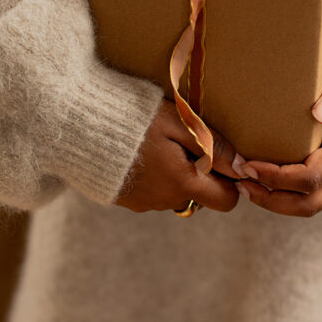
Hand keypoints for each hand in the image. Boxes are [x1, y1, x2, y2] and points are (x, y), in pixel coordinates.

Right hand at [115, 99, 244, 212]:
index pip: (226, 200)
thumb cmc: (134, 118)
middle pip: (199, 195)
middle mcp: (165, 200)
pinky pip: (153, 192)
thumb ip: (214, 146)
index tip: (221, 158)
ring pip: (175, 193)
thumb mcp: (179, 123)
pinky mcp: (126, 200)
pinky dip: (154, 176)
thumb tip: (243, 167)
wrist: (78, 126)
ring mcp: (143, 203)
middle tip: (184, 141)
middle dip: (200, 173)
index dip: (230, 181)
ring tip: (158, 143)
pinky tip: (140, 153)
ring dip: (176, 173)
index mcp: (182, 183)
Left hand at [235, 57, 321, 216]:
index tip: (247, 164)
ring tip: (244, 186)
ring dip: (276, 201)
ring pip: (311, 205)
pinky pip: (313, 193)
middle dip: (271, 199)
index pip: (312, 177)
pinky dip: (286, 192)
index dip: (277, 177)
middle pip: (310, 203)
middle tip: (239, 184)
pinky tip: (263, 179)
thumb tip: (318, 112)